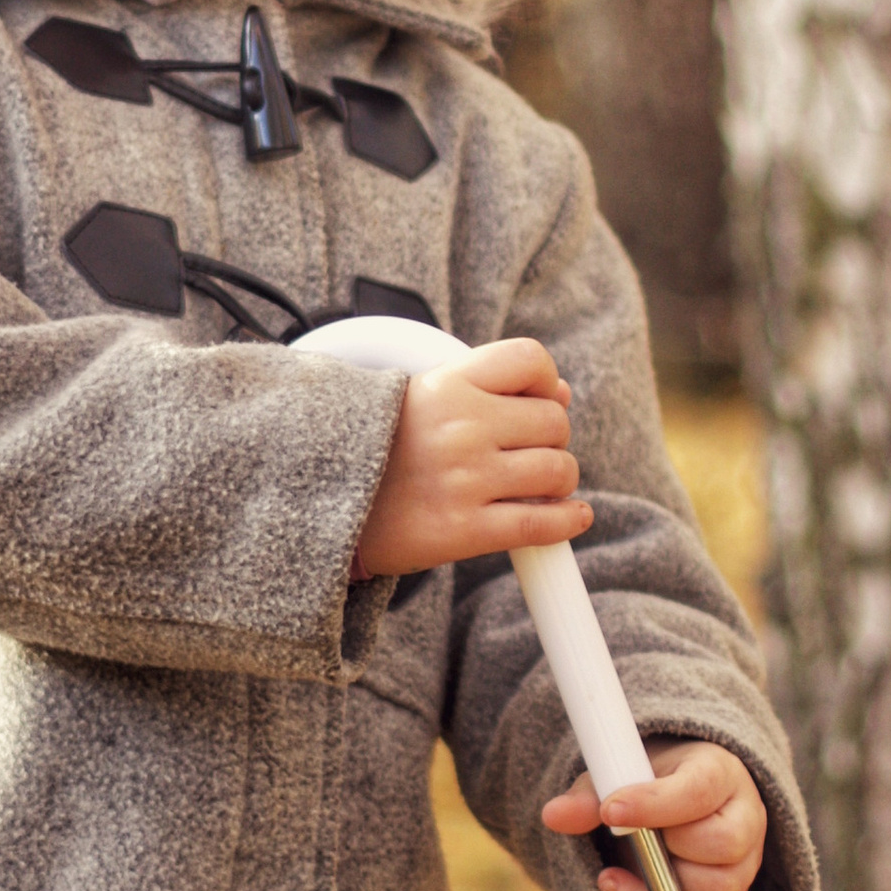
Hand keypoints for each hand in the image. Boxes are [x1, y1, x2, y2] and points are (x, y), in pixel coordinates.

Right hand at [351, 336, 592, 577]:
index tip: (537, 399)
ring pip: (558, 471)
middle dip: (552, 438)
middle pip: (554, 421)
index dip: (546, 380)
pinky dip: (567, 521)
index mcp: (448, 384)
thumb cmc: (376, 446)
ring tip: (536, 485)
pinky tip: (572, 516)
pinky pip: (541, 524)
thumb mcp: (422, 395)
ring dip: (559, 480)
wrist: (318, 502)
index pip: (531, 360)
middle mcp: (461, 428)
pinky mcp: (464, 530)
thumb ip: (488, 386)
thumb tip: (562, 392)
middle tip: (527, 452)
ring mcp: (464, 480)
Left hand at [542, 740, 767, 890]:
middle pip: (723, 843)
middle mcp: (745, 816)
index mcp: (720, 771)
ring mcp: (744, 860)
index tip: (609, 812)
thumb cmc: (649, 780)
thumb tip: (553, 815)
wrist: (673, 797)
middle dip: (668, 846)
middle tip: (627, 835)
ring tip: (623, 863)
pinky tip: (621, 887)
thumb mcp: (616, 777)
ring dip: (664, 881)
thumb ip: (589, 795)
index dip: (655, 804)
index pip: (700, 790)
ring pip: (720, 886)